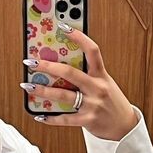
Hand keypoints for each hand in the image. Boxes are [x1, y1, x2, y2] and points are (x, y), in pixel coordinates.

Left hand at [21, 27, 138, 140]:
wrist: (124, 126)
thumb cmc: (112, 103)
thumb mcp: (105, 84)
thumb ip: (87, 75)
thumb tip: (61, 67)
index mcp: (101, 75)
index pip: (92, 50)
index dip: (78, 37)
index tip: (63, 26)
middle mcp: (97, 88)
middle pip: (70, 73)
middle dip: (48, 66)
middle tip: (32, 62)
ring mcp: (92, 104)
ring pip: (63, 95)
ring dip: (43, 90)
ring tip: (28, 86)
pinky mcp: (87, 120)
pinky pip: (65, 119)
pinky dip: (51, 118)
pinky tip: (39, 116)